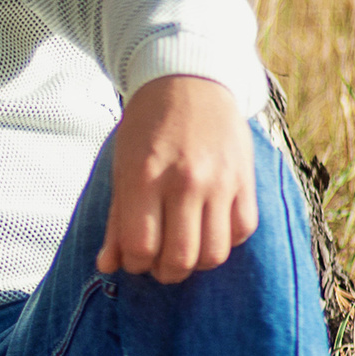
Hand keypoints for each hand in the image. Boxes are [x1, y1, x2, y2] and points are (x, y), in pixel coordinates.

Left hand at [97, 75, 257, 284]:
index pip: (141, 247)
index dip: (135, 263)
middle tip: (159, 264)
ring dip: (196, 263)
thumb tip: (108, 265)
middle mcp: (185, 181)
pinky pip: (242, 232)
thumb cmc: (147, 128)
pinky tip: (209, 229)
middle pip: (180, 258)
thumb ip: (117, 219)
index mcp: (145, 176)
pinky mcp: (246, 180)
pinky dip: (225, 240)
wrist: (189, 83)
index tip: (134, 258)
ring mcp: (220, 181)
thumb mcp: (122, 167)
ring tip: (184, 251)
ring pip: (215, 253)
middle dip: (165, 272)